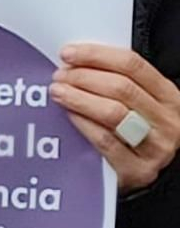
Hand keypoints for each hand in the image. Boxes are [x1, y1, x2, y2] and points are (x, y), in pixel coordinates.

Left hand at [51, 43, 179, 192]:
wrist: (142, 174)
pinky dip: (83, 124)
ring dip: (79, 98)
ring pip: (113, 113)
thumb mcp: (139, 105)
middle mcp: (167, 121)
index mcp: (169, 97)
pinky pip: (105, 141)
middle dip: (84, 77)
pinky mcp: (137, 170)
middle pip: (122, 88)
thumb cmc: (135, 135)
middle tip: (60, 76)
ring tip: (58, 92)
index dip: (97, 56)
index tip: (69, 53)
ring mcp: (155, 147)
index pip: (133, 65)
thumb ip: (118, 84)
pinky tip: (68, 115)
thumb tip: (76, 63)